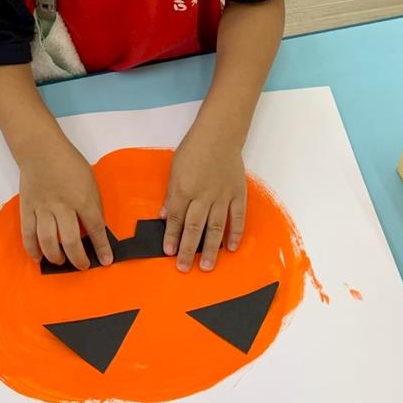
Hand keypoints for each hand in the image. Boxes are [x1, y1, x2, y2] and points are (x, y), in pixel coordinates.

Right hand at [18, 140, 112, 270]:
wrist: (40, 149)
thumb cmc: (68, 162)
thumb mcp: (90, 180)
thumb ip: (94, 204)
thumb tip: (96, 227)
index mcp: (82, 197)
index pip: (95, 227)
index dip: (101, 246)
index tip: (106, 260)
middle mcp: (63, 205)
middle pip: (71, 239)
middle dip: (78, 258)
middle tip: (82, 265)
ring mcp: (43, 208)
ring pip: (48, 240)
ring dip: (56, 256)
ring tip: (61, 260)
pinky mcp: (27, 208)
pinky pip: (28, 234)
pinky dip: (32, 249)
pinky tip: (39, 257)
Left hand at [162, 130, 246, 272]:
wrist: (219, 134)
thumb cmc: (193, 149)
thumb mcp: (175, 169)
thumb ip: (171, 194)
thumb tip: (164, 215)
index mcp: (184, 189)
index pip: (176, 218)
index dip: (172, 236)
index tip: (168, 252)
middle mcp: (203, 196)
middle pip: (194, 228)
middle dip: (187, 249)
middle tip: (183, 267)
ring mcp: (222, 196)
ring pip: (215, 228)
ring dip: (209, 249)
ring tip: (205, 266)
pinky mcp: (237, 193)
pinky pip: (237, 217)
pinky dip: (235, 233)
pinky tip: (231, 248)